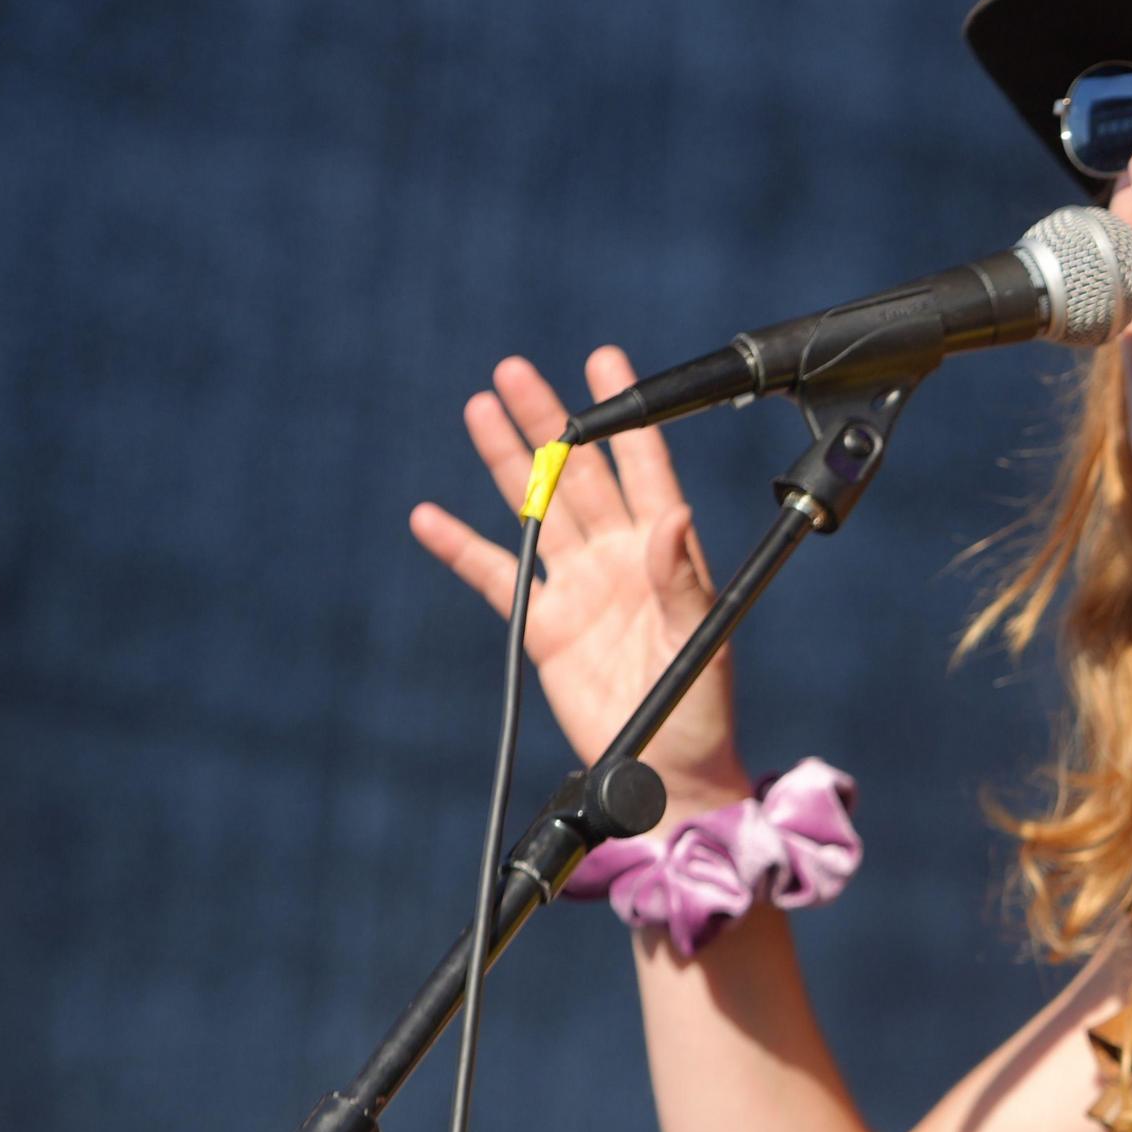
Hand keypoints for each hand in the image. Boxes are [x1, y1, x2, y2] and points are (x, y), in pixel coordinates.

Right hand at [408, 349, 748, 814]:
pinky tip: (429, 516)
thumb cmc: (703, 709)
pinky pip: (495, 577)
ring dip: (508, 462)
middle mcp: (619, 558)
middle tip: (514, 371)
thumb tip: (673, 515)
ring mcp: (578, 587)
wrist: (670, 771)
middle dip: (548, 421)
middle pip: (577, 474)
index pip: (642, 467)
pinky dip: (461, 547)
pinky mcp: (543, 626)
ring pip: (536, 509)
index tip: (604, 360)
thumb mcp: (701, 640)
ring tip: (478, 408)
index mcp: (663, 552)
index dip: (624, 414)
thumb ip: (681, 579)